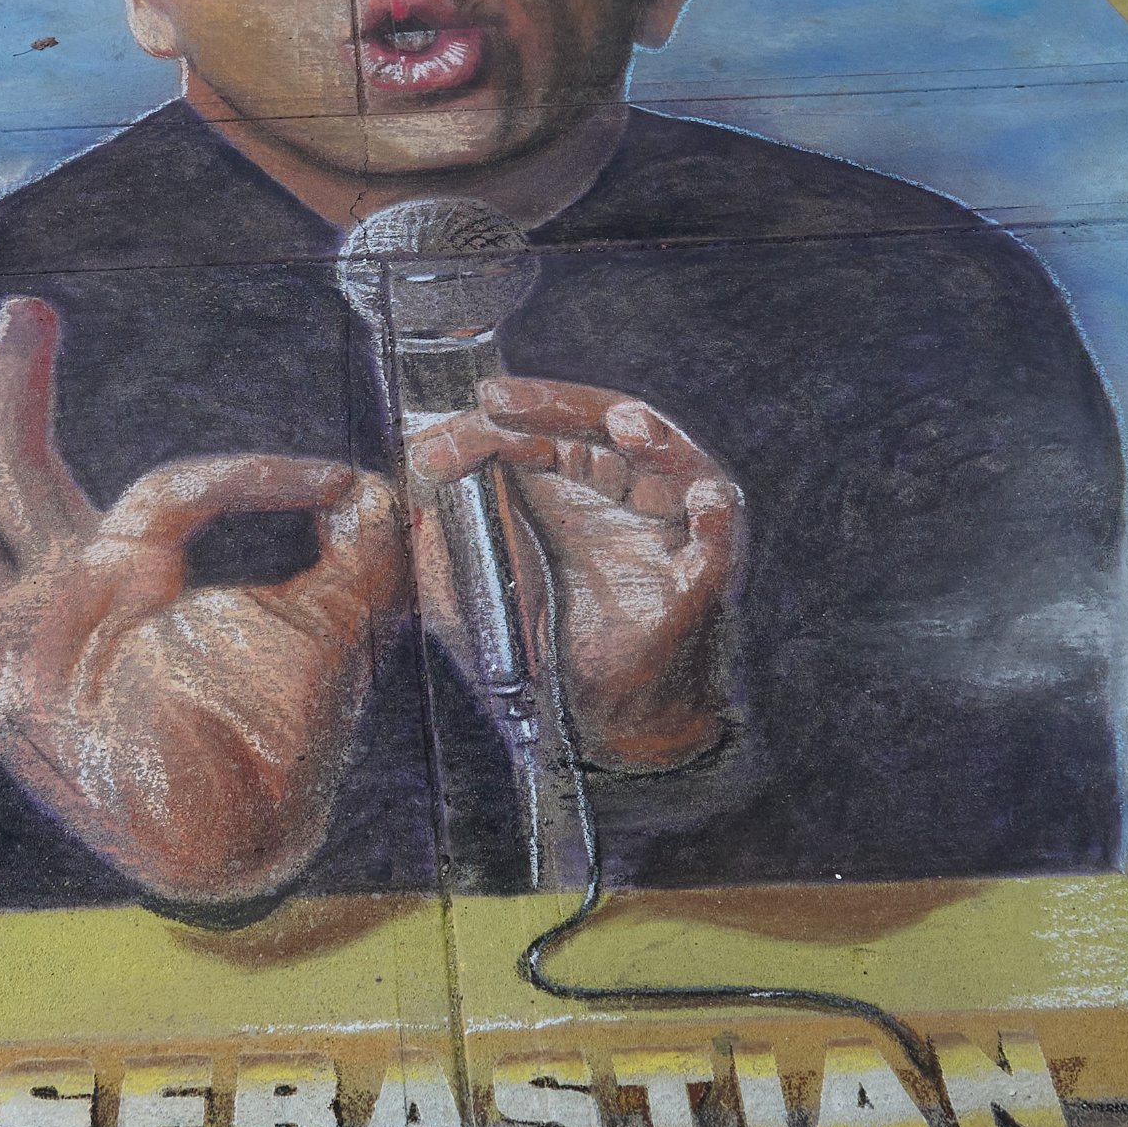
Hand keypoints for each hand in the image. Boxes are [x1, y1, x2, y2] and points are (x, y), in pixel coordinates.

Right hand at [0, 295, 402, 906]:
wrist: (239, 839)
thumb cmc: (277, 744)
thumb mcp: (332, 630)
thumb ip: (360, 558)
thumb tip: (389, 486)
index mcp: (139, 567)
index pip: (174, 484)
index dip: (257, 477)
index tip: (341, 485)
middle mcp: (68, 590)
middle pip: (23, 464)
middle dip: (17, 384)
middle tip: (24, 308)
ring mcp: (21, 635)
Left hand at [407, 381, 740, 771]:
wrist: (596, 723)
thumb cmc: (541, 647)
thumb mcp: (469, 594)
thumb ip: (439, 544)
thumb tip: (408, 486)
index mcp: (568, 484)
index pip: (534, 430)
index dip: (485, 429)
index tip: (432, 449)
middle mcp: (620, 492)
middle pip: (596, 426)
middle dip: (548, 408)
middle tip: (495, 403)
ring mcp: (665, 528)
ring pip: (670, 462)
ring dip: (653, 439)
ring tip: (624, 426)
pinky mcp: (700, 576)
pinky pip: (719, 539)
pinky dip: (716, 517)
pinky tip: (705, 502)